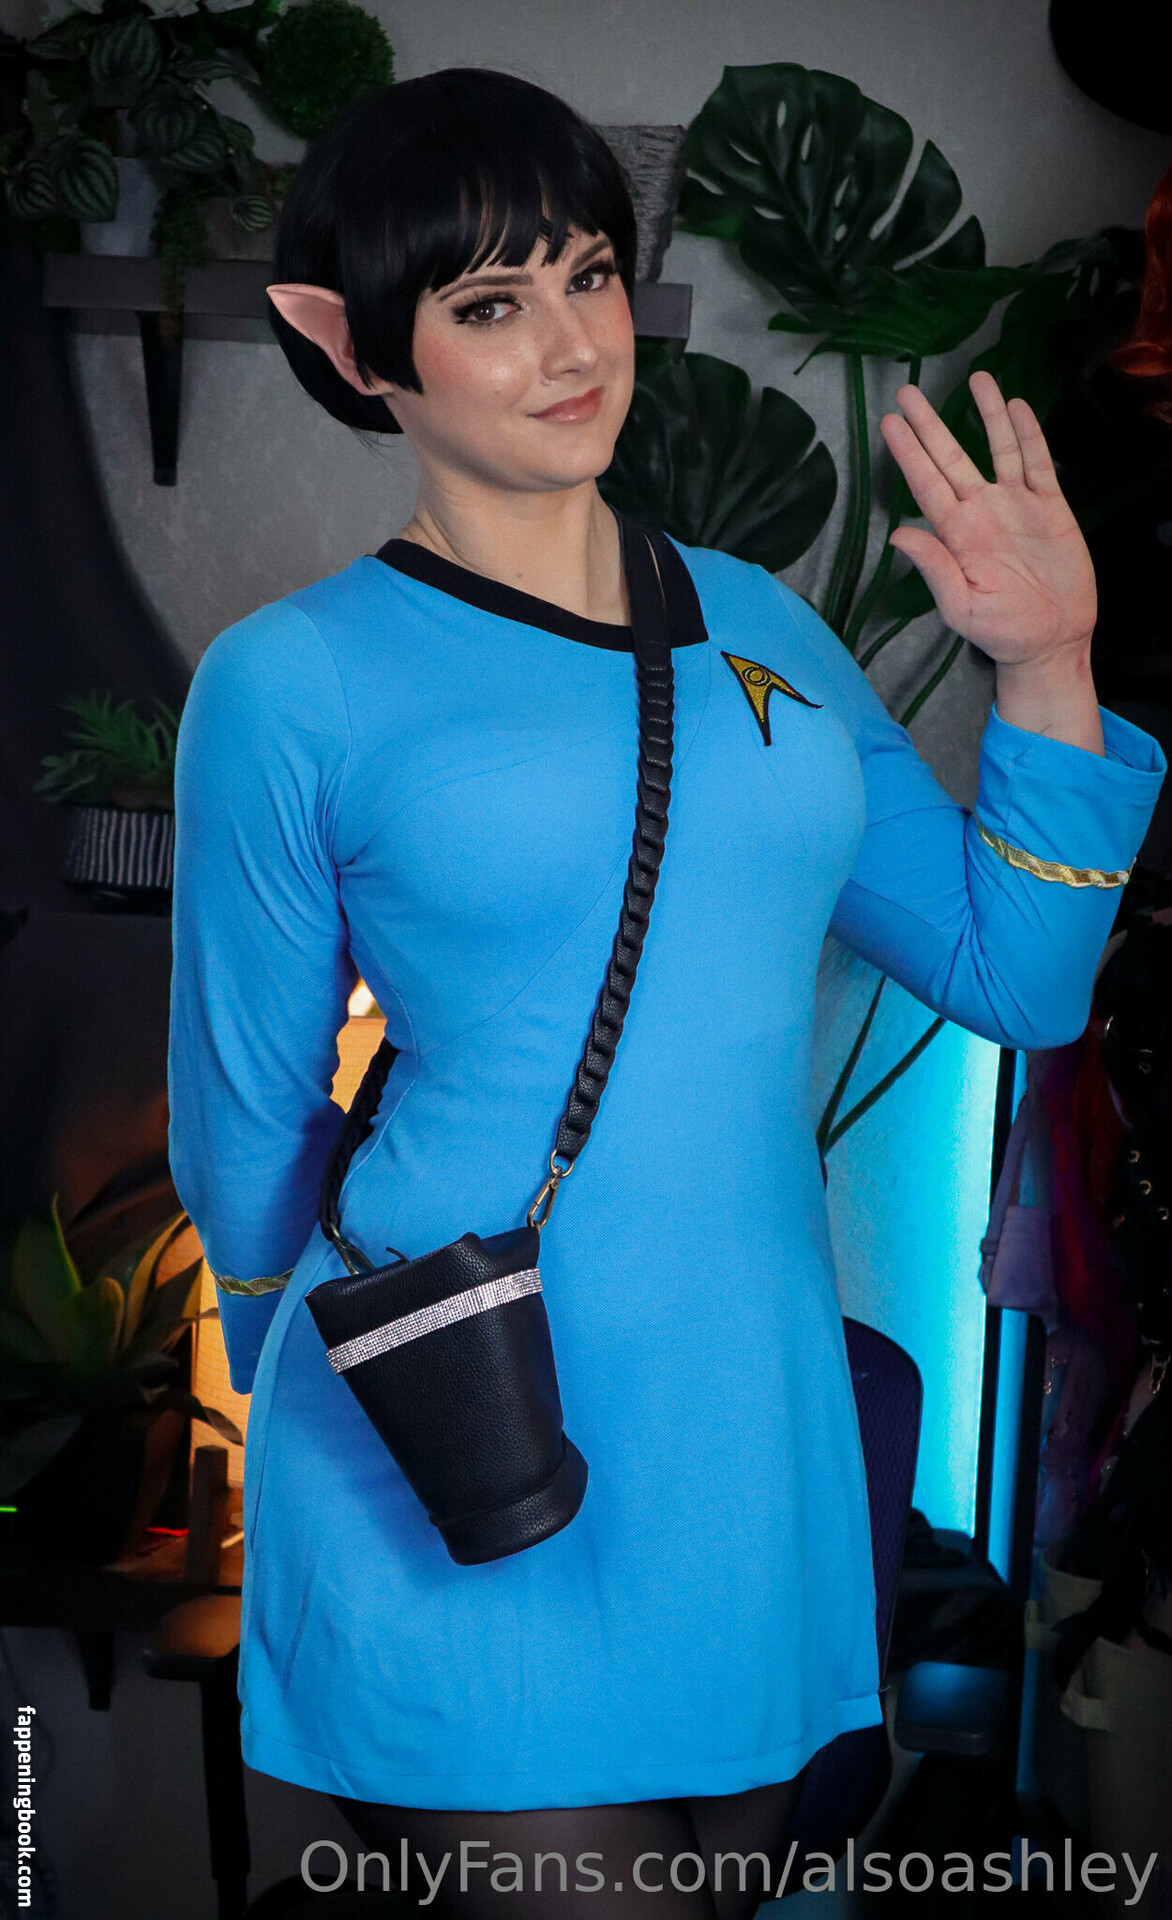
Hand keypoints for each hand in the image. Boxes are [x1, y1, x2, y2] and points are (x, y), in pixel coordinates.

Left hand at [878, 372, 1096, 669]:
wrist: (1052, 641)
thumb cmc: (1002, 632)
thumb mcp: (961, 607)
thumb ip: (934, 568)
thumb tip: (899, 534)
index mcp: (956, 534)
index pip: (926, 482)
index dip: (909, 452)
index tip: (890, 422)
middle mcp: (982, 511)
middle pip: (952, 456)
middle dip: (930, 424)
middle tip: (908, 393)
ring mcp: (1016, 505)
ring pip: (998, 448)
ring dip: (987, 413)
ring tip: (976, 377)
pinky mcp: (1049, 507)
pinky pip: (1037, 463)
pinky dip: (1029, 434)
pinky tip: (1017, 407)